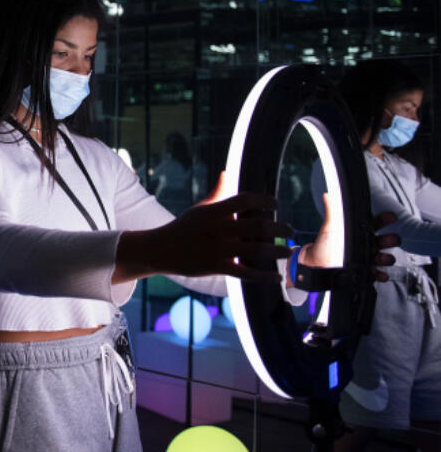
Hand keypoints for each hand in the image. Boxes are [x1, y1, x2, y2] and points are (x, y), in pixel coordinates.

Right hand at [117, 174, 292, 284]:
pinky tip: (275, 277)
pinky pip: (245, 273)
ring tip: (287, 251)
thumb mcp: (199, 209)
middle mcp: (218, 228)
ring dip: (277, 251)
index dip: (264, 200)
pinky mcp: (216, 266)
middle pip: (258, 225)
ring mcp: (217, 248)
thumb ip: (217, 194)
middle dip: (280, 228)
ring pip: (256, 250)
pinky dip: (264, 276)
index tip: (276, 204)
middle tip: (290, 230)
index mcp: (214, 211)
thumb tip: (226, 174)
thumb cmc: (183, 227)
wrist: (160, 249)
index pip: (245, 200)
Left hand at [289, 201, 398, 285]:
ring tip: (383, 257)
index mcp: (361, 231)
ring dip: (388, 257)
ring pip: (384, 257)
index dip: (386, 219)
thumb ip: (331, 212)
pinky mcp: (365, 272)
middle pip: (386, 240)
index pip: (378, 223)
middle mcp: (368, 244)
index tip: (392, 216)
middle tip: (392, 239)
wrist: (315, 264)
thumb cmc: (325, 244)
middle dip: (392, 239)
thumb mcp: (329, 228)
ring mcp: (368, 258)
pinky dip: (382, 275)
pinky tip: (382, 274)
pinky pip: (377, 274)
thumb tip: (328, 195)